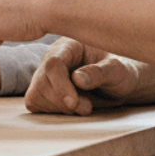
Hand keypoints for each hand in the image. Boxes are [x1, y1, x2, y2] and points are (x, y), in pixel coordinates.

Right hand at [24, 38, 141, 115]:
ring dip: (59, 107)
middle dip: (63, 100)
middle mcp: (53, 56)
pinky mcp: (42, 89)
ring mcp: (45, 72)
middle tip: (87, 107)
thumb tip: (77, 78)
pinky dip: (51, 110)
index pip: (53, 63)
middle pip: (42, 81)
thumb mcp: (118, 70)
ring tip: (83, 105)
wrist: (119, 82)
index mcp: (70, 45)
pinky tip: (70, 107)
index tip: (73, 103)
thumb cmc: (120, 71)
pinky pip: (34, 102)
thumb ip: (100, 72)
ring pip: (36, 94)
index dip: (61, 85)